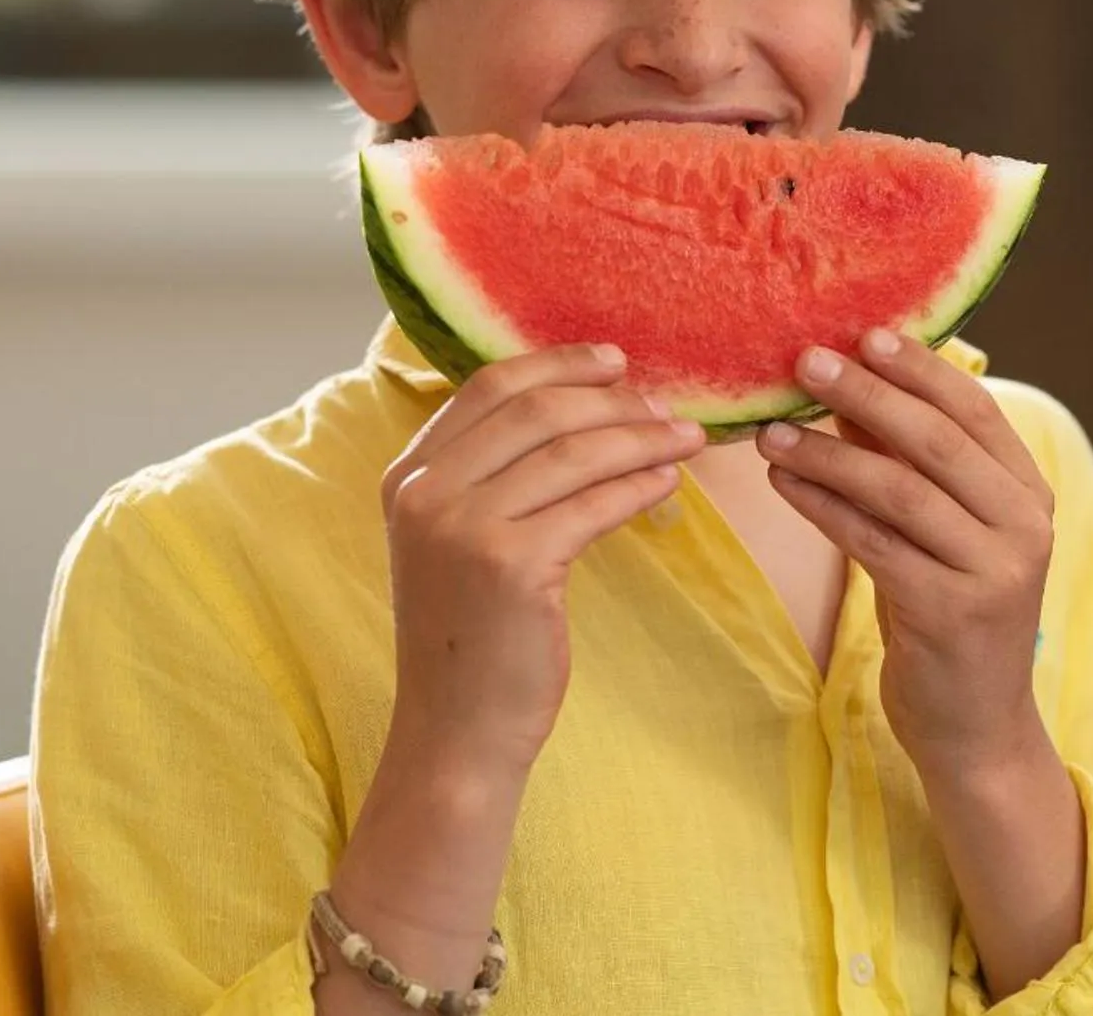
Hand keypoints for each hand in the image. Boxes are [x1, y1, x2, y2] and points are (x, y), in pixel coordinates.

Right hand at [380, 345, 703, 777]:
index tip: (615, 362)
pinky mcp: (510, 564)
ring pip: (572, 453)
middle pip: (536, 411)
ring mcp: (462, 527)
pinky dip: (640, 486)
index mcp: (407, 475)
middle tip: (666, 406)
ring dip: (640, 439)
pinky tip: (668, 484)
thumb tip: (580, 406)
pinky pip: (593, 504)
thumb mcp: (456, 541)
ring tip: (686, 439)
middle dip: (612, 401)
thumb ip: (490, 475)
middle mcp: (425, 492)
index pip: (489, 388)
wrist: (456, 731)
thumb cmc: (471, 636)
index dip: (558, 365)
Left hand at [757, 330, 1056, 775]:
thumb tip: (846, 386)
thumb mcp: (938, 530)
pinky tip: (782, 484)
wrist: (974, 727)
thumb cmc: (947, 612)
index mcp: (1030, 493)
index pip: (976, 411)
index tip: (865, 332)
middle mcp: (1026, 526)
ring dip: (828, 454)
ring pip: (901, 491)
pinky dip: (823, 507)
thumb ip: (907, 462)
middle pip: (938, 442)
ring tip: (770, 432)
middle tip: (805, 361)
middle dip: (867, 395)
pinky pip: (873, 543)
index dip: (920, 368)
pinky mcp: (951, 613)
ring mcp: (995, 572)